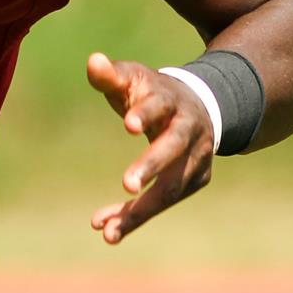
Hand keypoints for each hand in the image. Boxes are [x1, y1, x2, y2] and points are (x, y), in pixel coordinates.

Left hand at [85, 51, 214, 244]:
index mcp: (170, 99)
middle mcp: (190, 129)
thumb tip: (93, 61)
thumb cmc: (153, 92)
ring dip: (140, 210)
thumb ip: (111, 75)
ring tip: (107, 231)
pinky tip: (110, 229)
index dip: (145, 113)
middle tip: (127, 185)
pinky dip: (138, 215)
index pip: (159, 105)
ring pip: (171, 187)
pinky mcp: (196, 179)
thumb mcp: (133, 78)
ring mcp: (198, 156)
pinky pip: (166, 200)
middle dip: (151, 165)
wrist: (200, 104)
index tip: (128, 124)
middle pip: (174, 147)